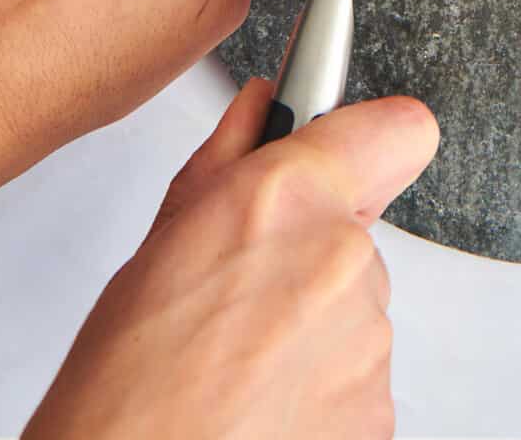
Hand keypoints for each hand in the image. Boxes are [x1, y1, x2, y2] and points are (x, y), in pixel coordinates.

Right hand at [25, 81, 438, 439]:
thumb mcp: (155, 249)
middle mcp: (341, 260)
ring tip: (236, 360)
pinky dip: (319, 384)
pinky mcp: (379, 409)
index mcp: (287, 200)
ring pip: (354, 304)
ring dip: (310, 322)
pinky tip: (258, 400)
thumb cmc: (122, 391)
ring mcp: (367, 341)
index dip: (368, 139)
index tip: (341, 150)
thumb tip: (262, 111)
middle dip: (308, 249)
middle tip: (238, 293)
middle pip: (357, 229)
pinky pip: (357, 371)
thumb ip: (227, 164)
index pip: (398, 128)